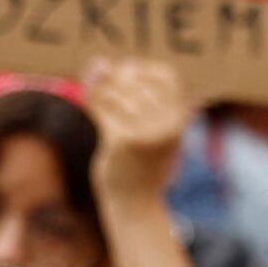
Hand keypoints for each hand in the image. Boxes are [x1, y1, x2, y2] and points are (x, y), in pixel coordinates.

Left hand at [83, 58, 192, 203]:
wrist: (136, 203)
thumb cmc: (141, 161)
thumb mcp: (148, 126)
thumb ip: (128, 95)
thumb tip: (96, 63)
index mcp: (181, 118)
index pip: (167, 76)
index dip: (144, 69)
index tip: (125, 71)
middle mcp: (168, 123)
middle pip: (137, 82)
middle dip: (113, 77)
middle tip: (96, 77)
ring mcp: (147, 132)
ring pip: (117, 94)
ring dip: (99, 89)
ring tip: (91, 91)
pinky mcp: (124, 142)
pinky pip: (103, 110)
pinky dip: (92, 101)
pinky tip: (86, 101)